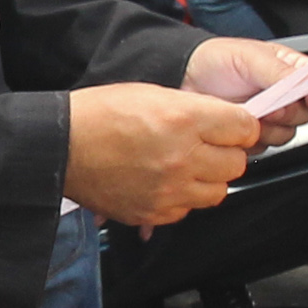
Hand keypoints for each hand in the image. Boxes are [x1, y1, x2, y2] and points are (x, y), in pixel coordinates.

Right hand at [65, 84, 261, 227]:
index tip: (234, 127)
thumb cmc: (100, 115)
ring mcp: (169, 190)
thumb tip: (224, 123)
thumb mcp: (154, 94)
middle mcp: (182, 157)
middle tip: (209, 146)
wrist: (61, 146)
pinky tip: (165, 182)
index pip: (245, 128)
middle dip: (226, 153)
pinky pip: (187, 210)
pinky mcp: (153, 213)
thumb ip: (195, 110)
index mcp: (184, 119)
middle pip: (236, 164)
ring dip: (208, 179)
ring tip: (187, 167)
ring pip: (218, 192)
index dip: (241, 126)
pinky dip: (182, 198)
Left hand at [184, 34, 307, 144]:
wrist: (184, 78)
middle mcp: (285, 96)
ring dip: (269, 126)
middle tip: (272, 104)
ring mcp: (270, 118)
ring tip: (250, 110)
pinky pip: (265, 146)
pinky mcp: (252, 136)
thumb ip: (282, 72)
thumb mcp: (251, 58)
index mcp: (291, 71)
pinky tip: (239, 123)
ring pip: (287, 133)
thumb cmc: (215, 60)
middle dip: (289, 111)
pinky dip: (252, 138)